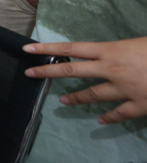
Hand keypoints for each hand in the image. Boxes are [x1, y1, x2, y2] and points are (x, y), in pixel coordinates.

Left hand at [25, 36, 146, 123]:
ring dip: (77, 98)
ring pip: (92, 94)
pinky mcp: (139, 105)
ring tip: (64, 101)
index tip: (28, 49)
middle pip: (72, 71)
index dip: (49, 49)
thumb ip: (119, 49)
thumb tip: (109, 51)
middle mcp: (111, 69)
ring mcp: (124, 89)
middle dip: (48, 72)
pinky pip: (120, 113)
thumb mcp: (137, 42)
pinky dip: (110, 117)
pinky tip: (101, 120)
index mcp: (110, 50)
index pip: (72, 48)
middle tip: (29, 74)